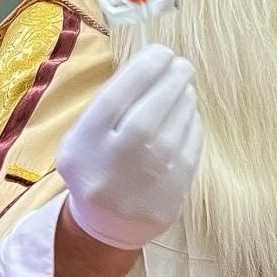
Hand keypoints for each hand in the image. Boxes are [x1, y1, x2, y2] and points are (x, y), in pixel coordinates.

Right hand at [58, 44, 200, 251]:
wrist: (105, 224)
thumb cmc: (96, 165)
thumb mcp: (83, 135)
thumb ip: (111, 103)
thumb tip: (152, 65)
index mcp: (84, 146)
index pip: (117, 97)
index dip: (144, 68)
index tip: (161, 52)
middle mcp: (112, 166)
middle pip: (148, 113)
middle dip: (170, 81)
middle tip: (181, 64)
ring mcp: (144, 186)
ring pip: (173, 131)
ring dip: (184, 101)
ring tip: (184, 88)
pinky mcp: (170, 197)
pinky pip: (189, 151)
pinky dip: (192, 126)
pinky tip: (188, 115)